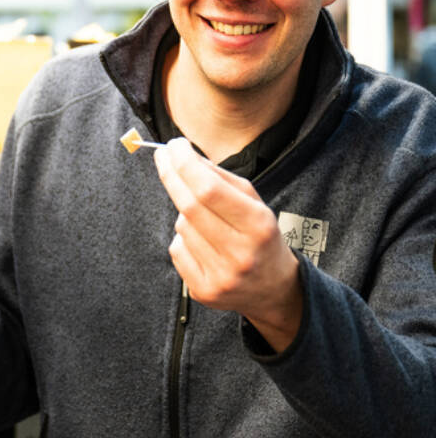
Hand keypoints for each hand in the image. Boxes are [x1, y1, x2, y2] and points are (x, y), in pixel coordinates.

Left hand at [153, 138, 302, 350]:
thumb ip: (222, 179)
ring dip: (185, 213)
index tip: (174, 145)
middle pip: (189, 206)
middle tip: (163, 156)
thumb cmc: (260, 237)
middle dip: (171, 175)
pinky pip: (177, 250)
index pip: (209, 189)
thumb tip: (185, 157)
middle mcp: (240, 254)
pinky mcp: (203, 291)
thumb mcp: (255, 204)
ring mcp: (220, 276)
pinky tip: (203, 245)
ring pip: (181, 226)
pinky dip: (183, 239)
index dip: (185, 164)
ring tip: (207, 222)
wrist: (274, 290)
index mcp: (258, 226)